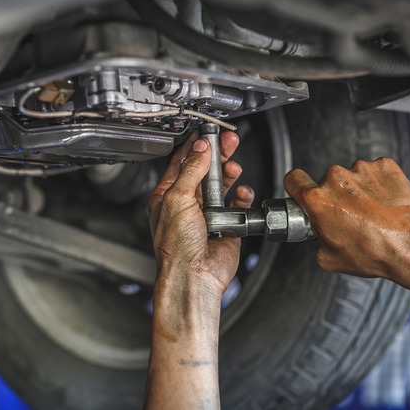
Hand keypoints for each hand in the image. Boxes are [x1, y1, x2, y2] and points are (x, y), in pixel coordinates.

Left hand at [147, 131, 254, 293]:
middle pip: (204, 170)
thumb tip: (200, 149)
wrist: (194, 276)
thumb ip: (190, 170)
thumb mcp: (178, 199)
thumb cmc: (176, 248)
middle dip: (217, 155)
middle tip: (229, 142)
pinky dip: (242, 196)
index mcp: (167, 196)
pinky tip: (242, 192)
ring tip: (234, 166)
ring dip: (229, 174)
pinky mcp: (226, 225)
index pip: (181, 163)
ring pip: (222, 185)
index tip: (207, 133)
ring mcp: (207, 214)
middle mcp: (186, 204)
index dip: (195, 146)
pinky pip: (237, 204)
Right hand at [284, 158, 409, 279]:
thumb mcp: (329, 259)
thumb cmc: (375, 253)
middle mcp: (337, 179)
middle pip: (327, 181)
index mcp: (319, 200)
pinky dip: (380, 184)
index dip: (297, 186)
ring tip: (375, 212)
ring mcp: (362, 169)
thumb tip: (319, 233)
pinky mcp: (385, 165)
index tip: (304, 191)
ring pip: (353, 176)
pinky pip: (376, 172)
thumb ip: (316, 239)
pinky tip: (387, 203)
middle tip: (352, 216)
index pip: (293, 179)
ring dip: (359, 190)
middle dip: (337, 196)